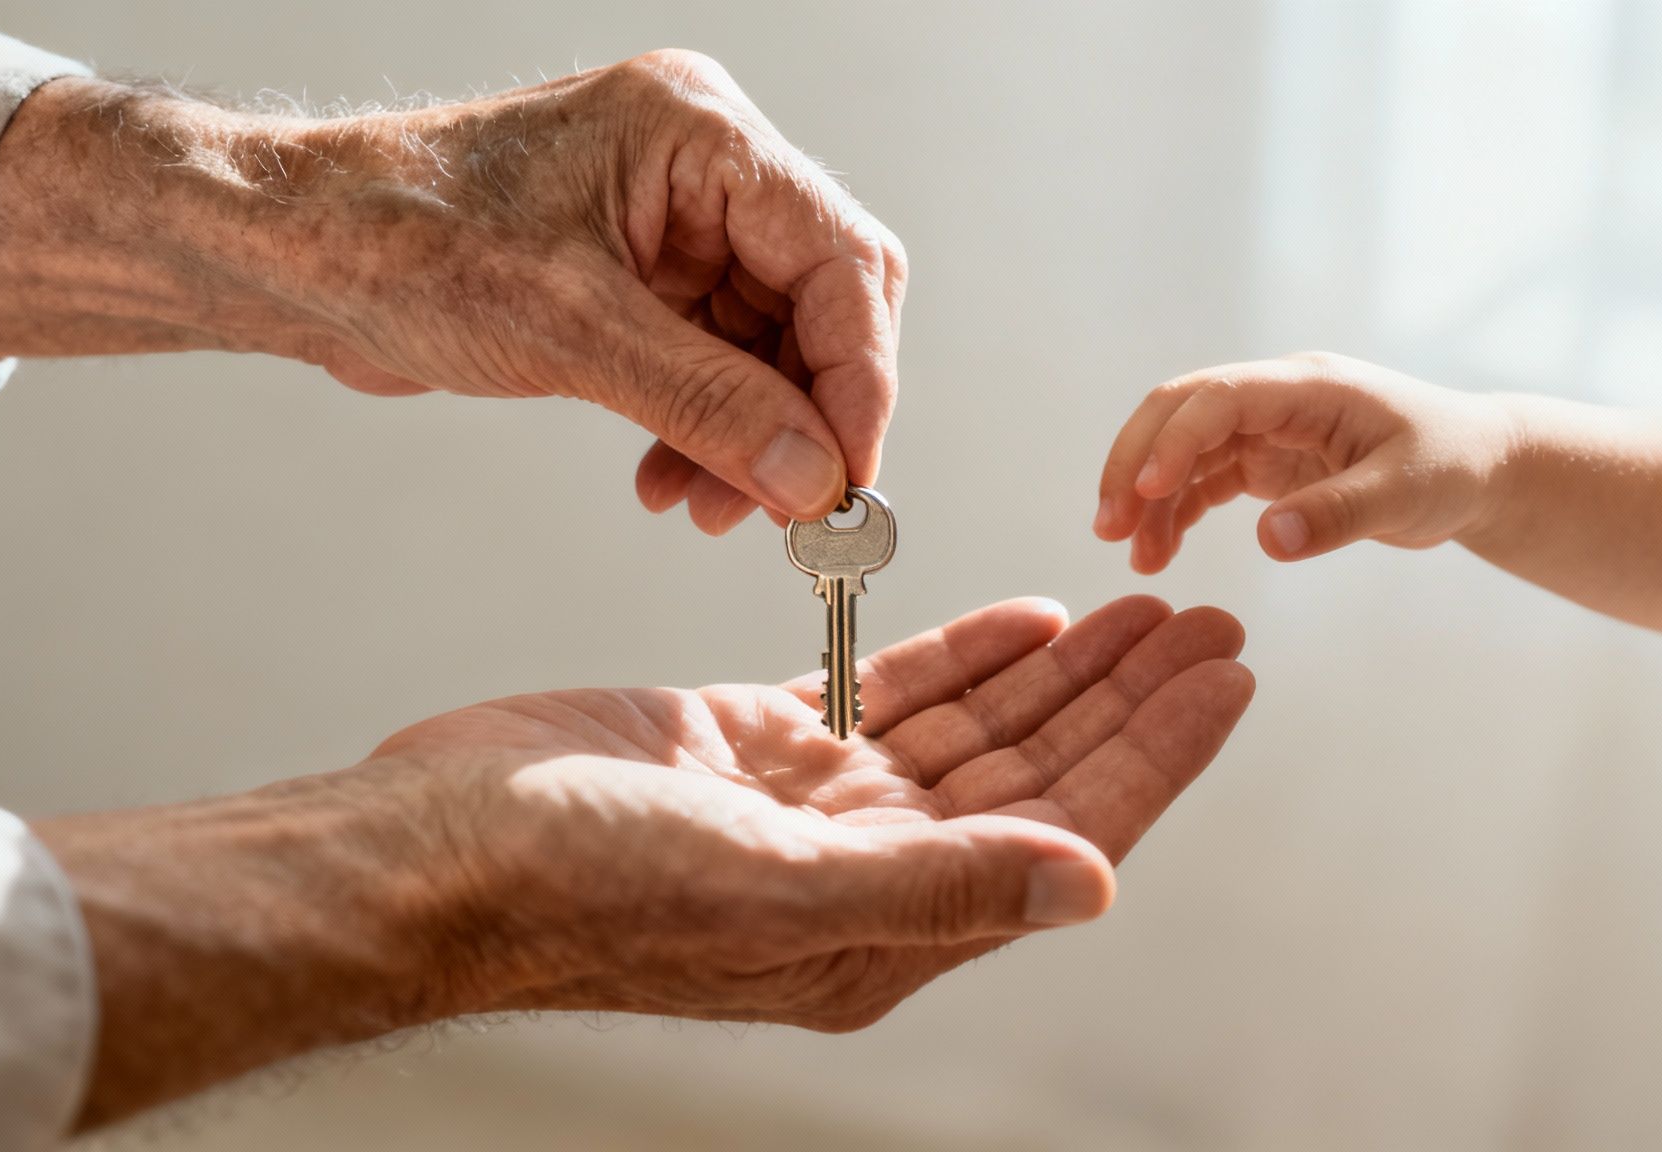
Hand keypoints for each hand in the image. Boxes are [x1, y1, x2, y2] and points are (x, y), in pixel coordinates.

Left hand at [0, 57, 903, 533]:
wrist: (294, 254)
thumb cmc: (397, 242)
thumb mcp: (566, 331)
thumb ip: (706, 404)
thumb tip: (816, 477)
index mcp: (698, 133)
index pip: (839, 257)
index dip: (858, 378)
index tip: (848, 478)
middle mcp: (701, 167)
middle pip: (821, 303)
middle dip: (808, 415)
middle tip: (794, 509)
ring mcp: (675, 223)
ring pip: (772, 346)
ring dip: (755, 438)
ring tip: (716, 509)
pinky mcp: (642, 278)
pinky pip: (716, 364)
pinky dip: (708, 430)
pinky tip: (674, 481)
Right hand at [374, 595, 1250, 1025]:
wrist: (435, 843)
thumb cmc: (577, 886)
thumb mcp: (769, 888)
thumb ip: (937, 884)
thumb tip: (1093, 887)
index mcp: (887, 925)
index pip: (1060, 829)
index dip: (1152, 753)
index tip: (1225, 677)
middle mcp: (867, 870)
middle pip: (1033, 770)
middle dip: (1127, 696)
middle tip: (1208, 617)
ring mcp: (814, 806)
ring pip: (972, 725)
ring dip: (1058, 668)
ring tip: (1141, 605)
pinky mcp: (757, 745)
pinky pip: (888, 693)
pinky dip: (958, 654)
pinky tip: (1027, 616)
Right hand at [1093, 352, 1512, 571]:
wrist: (1481, 469)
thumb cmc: (1454, 468)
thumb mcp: (1407, 494)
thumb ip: (1339, 514)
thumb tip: (1269, 539)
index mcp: (1308, 386)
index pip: (1218, 398)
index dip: (1173, 441)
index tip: (1143, 495)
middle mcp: (1276, 397)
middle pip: (1178, 411)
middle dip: (1135, 464)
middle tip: (1108, 527)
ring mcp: (1265, 427)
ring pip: (1180, 449)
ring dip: (1147, 497)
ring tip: (1133, 556)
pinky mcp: (1264, 460)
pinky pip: (1201, 479)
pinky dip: (1173, 513)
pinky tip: (1157, 553)